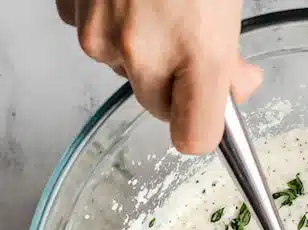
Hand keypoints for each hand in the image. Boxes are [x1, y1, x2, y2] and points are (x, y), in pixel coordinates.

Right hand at [57, 0, 261, 153]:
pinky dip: (111, 21)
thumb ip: (229, 58)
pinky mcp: (71, 10)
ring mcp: (99, 33)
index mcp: (196, 52)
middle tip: (190, 42)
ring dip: (141, 49)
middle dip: (174, 84)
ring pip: (123, 70)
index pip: (193, 137)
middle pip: (156, 106)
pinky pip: (95, 38)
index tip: (209, 115)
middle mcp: (142, 51)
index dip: (203, 129)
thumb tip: (236, 88)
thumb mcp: (227, 6)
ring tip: (157, 2)